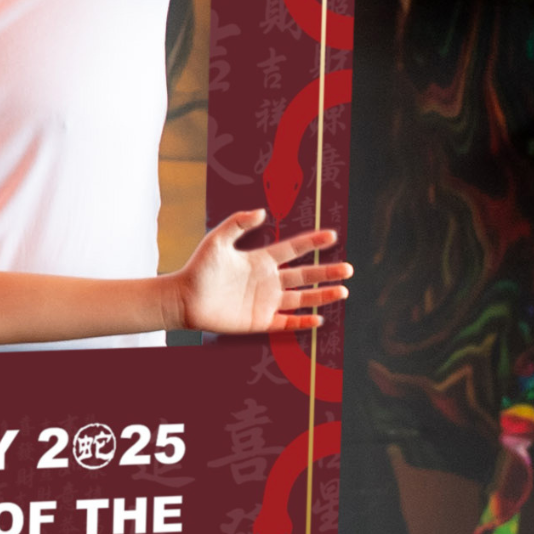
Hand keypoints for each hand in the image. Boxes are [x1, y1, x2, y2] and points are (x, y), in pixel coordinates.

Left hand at [172, 211, 350, 335]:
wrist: (184, 299)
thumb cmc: (199, 269)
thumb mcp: (217, 240)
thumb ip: (238, 223)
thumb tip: (262, 211)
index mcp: (261, 260)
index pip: (293, 249)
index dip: (312, 243)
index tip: (332, 235)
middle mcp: (268, 280)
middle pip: (305, 275)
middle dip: (327, 272)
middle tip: (349, 268)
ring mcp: (266, 301)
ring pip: (302, 298)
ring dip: (323, 295)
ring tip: (344, 291)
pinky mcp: (260, 321)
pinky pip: (286, 322)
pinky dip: (303, 321)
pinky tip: (319, 318)